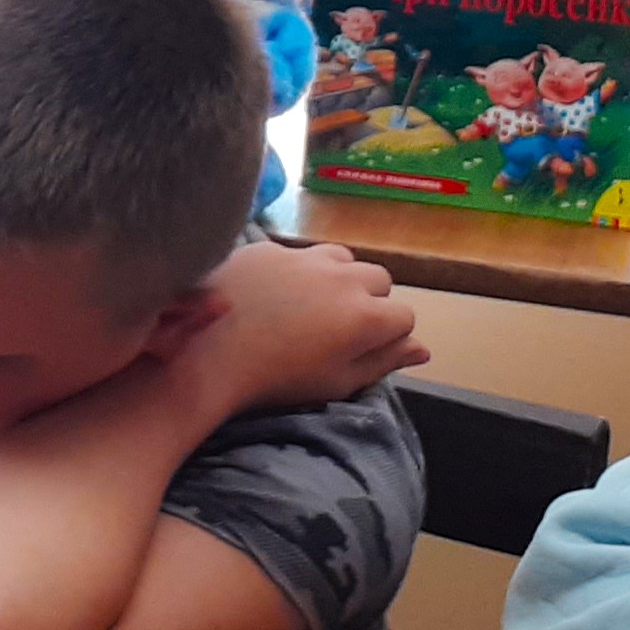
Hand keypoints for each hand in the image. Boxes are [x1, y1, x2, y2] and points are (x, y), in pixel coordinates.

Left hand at [166, 239, 424, 416]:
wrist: (206, 351)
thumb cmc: (276, 378)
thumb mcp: (337, 382)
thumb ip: (383, 362)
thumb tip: (422, 349)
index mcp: (367, 316)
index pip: (404, 317)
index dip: (390, 336)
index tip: (365, 349)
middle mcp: (344, 277)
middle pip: (379, 279)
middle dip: (370, 300)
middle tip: (338, 328)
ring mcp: (306, 257)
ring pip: (344, 259)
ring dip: (339, 278)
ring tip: (312, 305)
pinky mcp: (271, 247)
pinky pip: (300, 254)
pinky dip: (299, 270)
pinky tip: (277, 293)